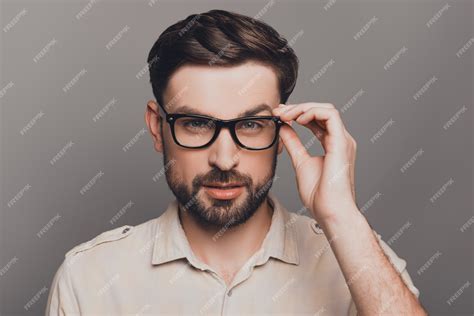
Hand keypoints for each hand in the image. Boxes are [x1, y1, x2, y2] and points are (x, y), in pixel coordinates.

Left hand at [272, 102, 357, 223]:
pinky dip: (312, 111)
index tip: (278, 115)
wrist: (330, 211)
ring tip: (285, 115)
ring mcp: (343, 140)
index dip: (297, 113)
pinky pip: (330, 115)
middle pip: (321, 111)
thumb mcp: (300, 162)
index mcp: (333, 144)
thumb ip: (293, 143)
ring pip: (326, 109)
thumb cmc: (319, 195)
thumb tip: (284, 128)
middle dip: (298, 108)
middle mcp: (340, 140)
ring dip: (303, 108)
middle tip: (278, 111)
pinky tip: (298, 119)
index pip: (316, 119)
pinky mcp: (341, 142)